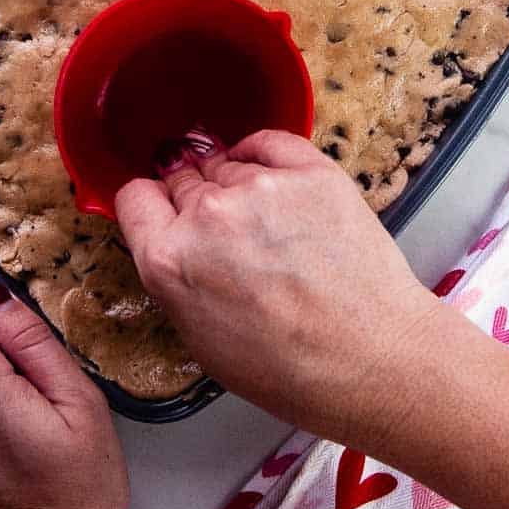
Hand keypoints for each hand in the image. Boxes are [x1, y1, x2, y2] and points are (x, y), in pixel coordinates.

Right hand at [115, 129, 440, 441]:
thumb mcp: (200, 336)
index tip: (166, 213)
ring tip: (272, 229)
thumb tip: (172, 236)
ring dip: (239, 184)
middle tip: (229, 234)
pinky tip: (280, 185)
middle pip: (182, 179)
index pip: (135, 197)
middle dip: (197, 201)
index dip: (152, 207)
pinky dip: (268, 156)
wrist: (372, 360)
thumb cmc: (290, 366)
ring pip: (229, 164)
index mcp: (168, 260)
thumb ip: (174, 274)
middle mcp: (208, 214)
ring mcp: (261, 187)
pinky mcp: (311, 170)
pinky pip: (270, 143)